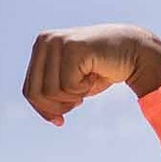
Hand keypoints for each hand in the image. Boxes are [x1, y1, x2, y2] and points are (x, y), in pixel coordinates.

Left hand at [22, 25, 160, 124]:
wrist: (132, 53)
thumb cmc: (100, 70)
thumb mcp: (71, 84)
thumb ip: (52, 93)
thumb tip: (47, 115)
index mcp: (40, 47)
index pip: (29, 90)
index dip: (44, 111)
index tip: (61, 120)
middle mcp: (44, 41)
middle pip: (36, 94)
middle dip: (57, 107)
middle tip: (77, 102)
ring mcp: (57, 42)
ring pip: (51, 92)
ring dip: (73, 97)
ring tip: (87, 83)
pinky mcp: (71, 48)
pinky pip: (68, 86)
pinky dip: (83, 89)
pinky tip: (94, 75)